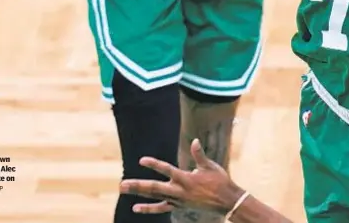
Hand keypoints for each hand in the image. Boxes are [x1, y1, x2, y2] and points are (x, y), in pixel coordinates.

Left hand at [120, 139, 242, 214]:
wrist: (227, 203)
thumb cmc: (219, 181)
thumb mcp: (210, 166)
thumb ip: (200, 154)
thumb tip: (195, 141)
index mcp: (186, 179)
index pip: (166, 170)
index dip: (154, 164)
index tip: (142, 160)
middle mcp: (179, 191)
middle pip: (154, 188)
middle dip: (137, 186)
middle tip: (122, 184)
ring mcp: (177, 200)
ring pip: (154, 197)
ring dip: (138, 194)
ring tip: (124, 190)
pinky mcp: (178, 206)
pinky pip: (161, 207)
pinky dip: (149, 208)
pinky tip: (136, 207)